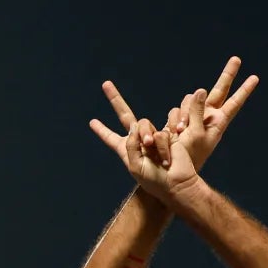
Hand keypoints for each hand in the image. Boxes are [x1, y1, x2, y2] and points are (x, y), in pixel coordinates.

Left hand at [90, 82, 200, 201]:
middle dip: (115, 99)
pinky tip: (165, 158)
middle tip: (105, 84)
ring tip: (150, 150)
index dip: (102, 130)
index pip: (112, 138)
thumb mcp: (134, 165)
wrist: (175, 183)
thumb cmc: (153, 180)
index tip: (92, 122)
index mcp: (126, 149)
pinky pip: (159, 133)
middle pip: (125, 116)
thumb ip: (130, 144)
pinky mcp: (166, 135)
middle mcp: (137, 140)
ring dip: (145, 137)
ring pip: (143, 124)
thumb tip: (135, 126)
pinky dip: (161, 147)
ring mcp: (151, 136)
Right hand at [159, 57, 257, 171]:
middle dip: (227, 75)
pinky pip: (175, 110)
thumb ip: (198, 111)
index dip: (244, 91)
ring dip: (185, 111)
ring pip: (190, 99)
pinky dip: (174, 118)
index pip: (234, 103)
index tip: (255, 78)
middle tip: (237, 59)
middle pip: (219, 91)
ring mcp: (193, 117)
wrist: (173, 169)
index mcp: (217, 122)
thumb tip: (201, 89)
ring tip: (182, 131)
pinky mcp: (178, 120)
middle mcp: (207, 116)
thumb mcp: (196, 134)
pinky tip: (174, 132)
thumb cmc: (189, 156)